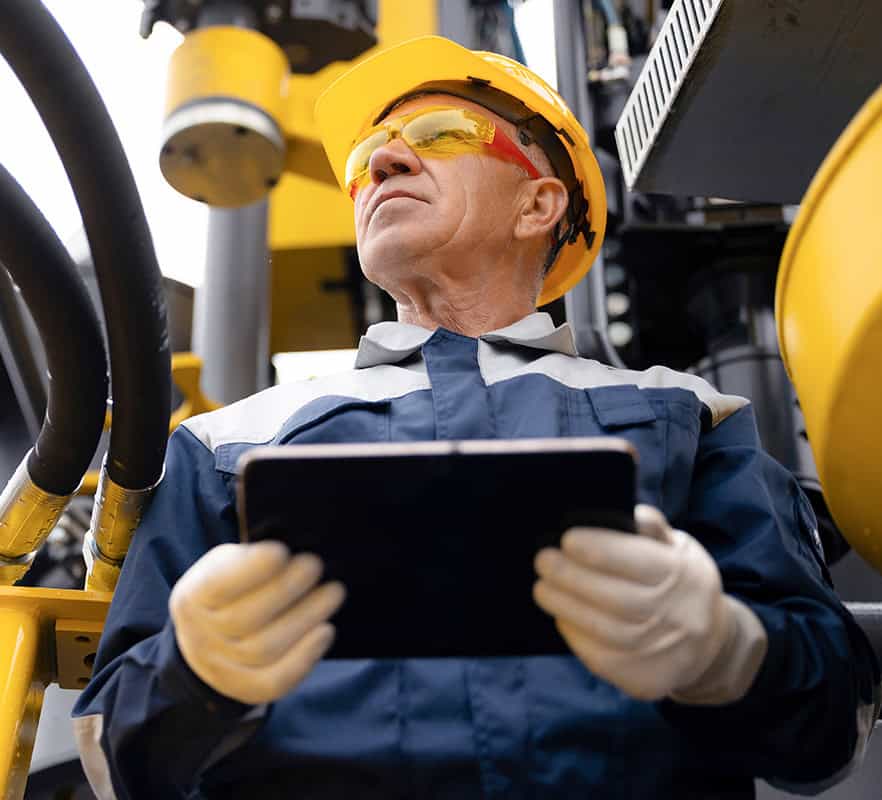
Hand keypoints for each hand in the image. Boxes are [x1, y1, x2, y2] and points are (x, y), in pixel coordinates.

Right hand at [169, 542, 344, 704]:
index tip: (282, 551)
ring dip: (305, 618)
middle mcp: (200, 636)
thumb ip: (249, 560)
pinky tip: (326, 631)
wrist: (206, 639)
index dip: (251, 571)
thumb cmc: (230, 590)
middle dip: (286, 589)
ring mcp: (221, 667)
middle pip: (244, 619)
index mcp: (193, 598)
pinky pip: (274, 682)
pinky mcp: (245, 689)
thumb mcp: (226, 565)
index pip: (218, 586)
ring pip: (263, 650)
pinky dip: (303, 658)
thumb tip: (289, 555)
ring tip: (333, 593)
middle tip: (315, 565)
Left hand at [533, 505, 765, 702]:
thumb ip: (654, 530)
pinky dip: (575, 635)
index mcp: (683, 576)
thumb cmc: (681, 584)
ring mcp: (662, 652)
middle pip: (616, 598)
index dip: (599, 549)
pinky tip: (561, 617)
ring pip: (604, 631)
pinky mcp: (645, 680)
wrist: (709, 647)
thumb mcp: (680, 550)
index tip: (567, 539)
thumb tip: (632, 512)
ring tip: (542, 588)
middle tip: (543, 560)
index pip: (638, 561)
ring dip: (565, 606)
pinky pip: (601, 658)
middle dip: (572, 577)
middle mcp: (677, 617)